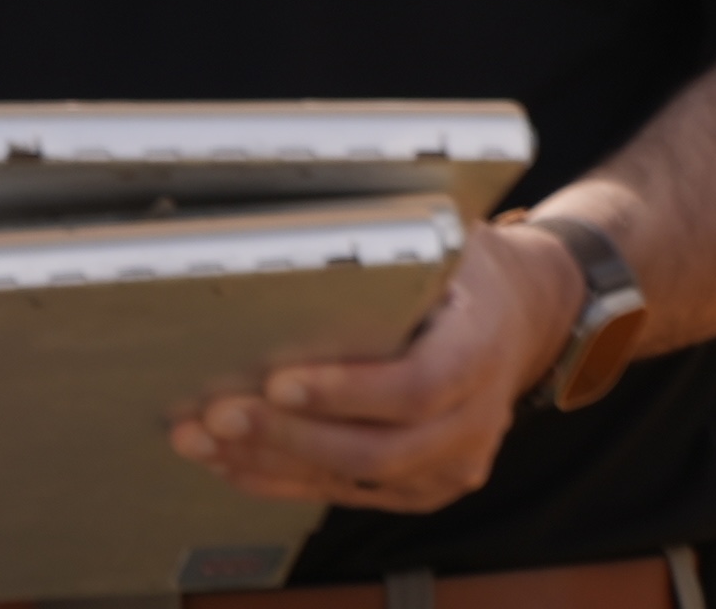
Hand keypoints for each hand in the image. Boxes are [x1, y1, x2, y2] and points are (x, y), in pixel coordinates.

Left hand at [171, 218, 582, 509]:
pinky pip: (347, 491)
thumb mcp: (442, 241)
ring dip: (270, 462)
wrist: (516, 317)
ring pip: (355, 476)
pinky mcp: (422, 484)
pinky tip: (230, 462)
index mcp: (479, 349)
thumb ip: (389, 246)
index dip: (347, 391)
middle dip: (288, 435)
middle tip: (216, 415)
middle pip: (379, 448)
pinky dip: (283, 479)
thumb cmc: (462, 271)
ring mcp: (452, 461)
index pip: (419, 385)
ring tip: (199, 439)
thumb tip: (293, 224)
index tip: (277, 381)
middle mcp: (474, 419)